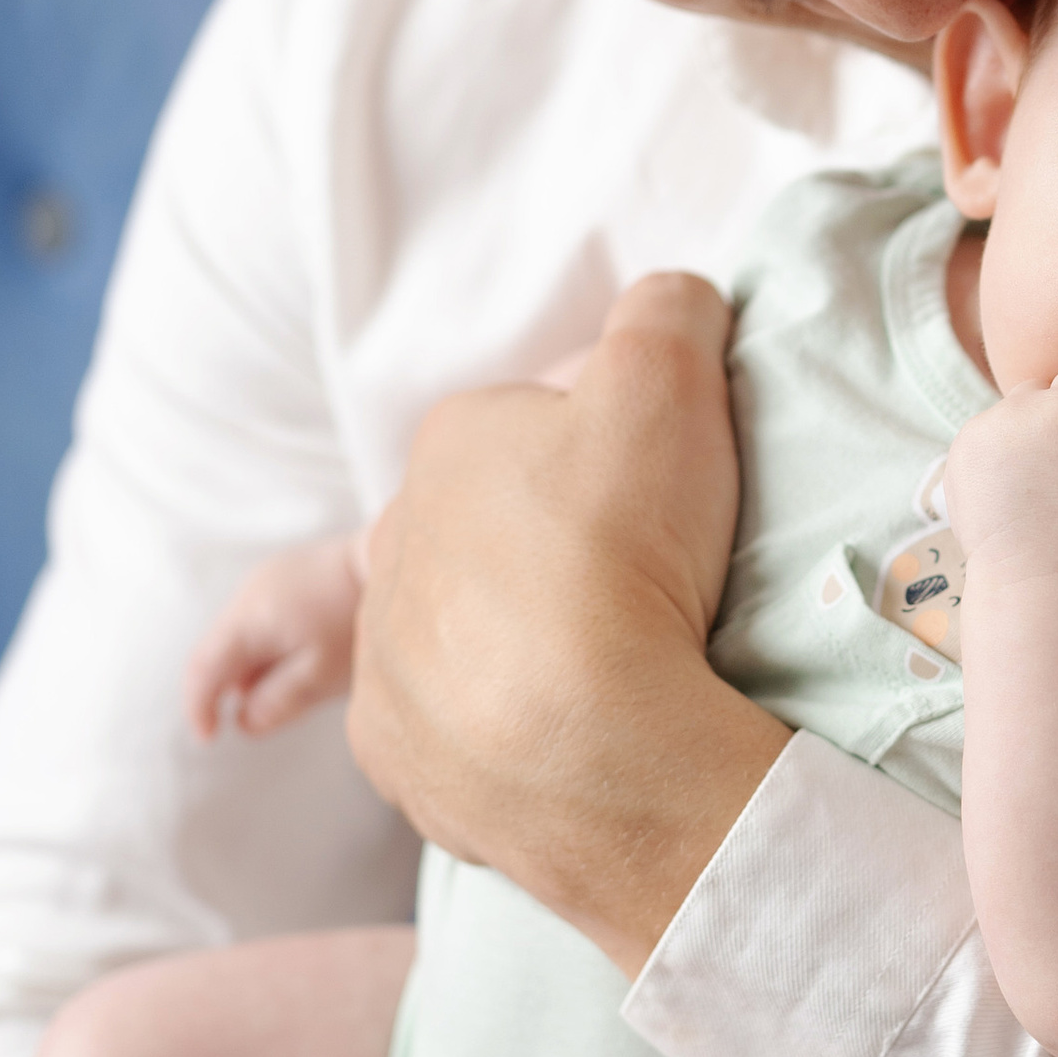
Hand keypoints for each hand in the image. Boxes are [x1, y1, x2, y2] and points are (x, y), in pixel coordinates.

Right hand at [185, 535, 368, 739]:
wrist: (391, 558)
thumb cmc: (358, 619)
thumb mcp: (320, 675)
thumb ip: (277, 702)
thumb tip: (243, 723)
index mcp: (248, 618)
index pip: (202, 668)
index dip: (198, 707)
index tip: (209, 738)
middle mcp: (248, 593)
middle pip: (217, 651)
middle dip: (224, 690)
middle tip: (251, 719)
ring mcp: (265, 580)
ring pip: (239, 636)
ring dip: (250, 669)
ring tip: (292, 686)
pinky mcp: (285, 576)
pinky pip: (260, 620)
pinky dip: (267, 648)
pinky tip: (302, 659)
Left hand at [347, 273, 788, 970]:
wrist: (592, 744)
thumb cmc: (624, 544)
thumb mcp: (669, 374)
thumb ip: (669, 311)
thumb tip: (672, 301)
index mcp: (450, 446)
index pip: (536, 428)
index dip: (612, 455)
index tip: (666, 500)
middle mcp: (395, 545)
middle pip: (493, 531)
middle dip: (552, 548)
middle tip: (646, 585)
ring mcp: (386, 659)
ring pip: (459, 631)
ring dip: (519, 642)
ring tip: (609, 671)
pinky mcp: (397, 755)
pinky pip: (447, 731)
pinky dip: (496, 729)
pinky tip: (562, 734)